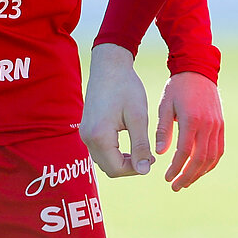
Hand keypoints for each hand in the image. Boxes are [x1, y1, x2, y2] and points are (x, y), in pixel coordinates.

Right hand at [81, 44, 152, 177]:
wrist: (109, 66)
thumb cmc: (126, 88)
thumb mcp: (138, 117)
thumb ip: (141, 146)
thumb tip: (145, 171)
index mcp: (99, 136)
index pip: (116, 169)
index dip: (136, 169)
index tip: (152, 159)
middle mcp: (87, 138)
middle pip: (108, 168)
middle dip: (129, 167)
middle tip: (148, 156)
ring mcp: (85, 133)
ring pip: (103, 160)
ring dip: (122, 161)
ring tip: (141, 150)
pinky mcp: (87, 129)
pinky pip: (100, 150)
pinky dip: (114, 152)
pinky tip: (130, 143)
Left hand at [153, 70, 224, 189]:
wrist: (198, 71)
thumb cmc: (177, 88)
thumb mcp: (164, 106)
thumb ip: (163, 130)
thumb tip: (160, 154)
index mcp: (192, 120)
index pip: (185, 152)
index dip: (176, 168)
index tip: (167, 178)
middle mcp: (208, 125)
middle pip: (200, 159)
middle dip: (188, 176)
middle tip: (176, 186)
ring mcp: (217, 126)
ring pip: (212, 157)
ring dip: (200, 173)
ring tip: (187, 182)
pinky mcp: (221, 125)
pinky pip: (219, 150)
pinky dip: (210, 163)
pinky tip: (200, 170)